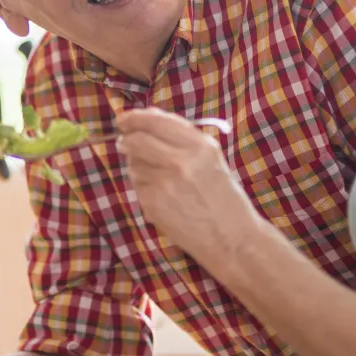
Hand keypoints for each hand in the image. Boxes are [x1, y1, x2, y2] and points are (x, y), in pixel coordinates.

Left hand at [116, 108, 256, 259]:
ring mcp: (164, 183)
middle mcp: (181, 161)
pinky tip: (160, 195)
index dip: (136, 117)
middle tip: (123, 140)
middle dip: (127, 138)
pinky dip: (143, 186)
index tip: (124, 118)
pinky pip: (137, 186)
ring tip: (157, 177)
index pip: (158, 122)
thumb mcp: (212, 160)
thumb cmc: (224, 199)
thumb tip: (147, 117)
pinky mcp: (153, 204)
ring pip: (134, 164)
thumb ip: (181, 140)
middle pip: (137, 140)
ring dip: (137, 165)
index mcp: (201, 146)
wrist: (232, 239)